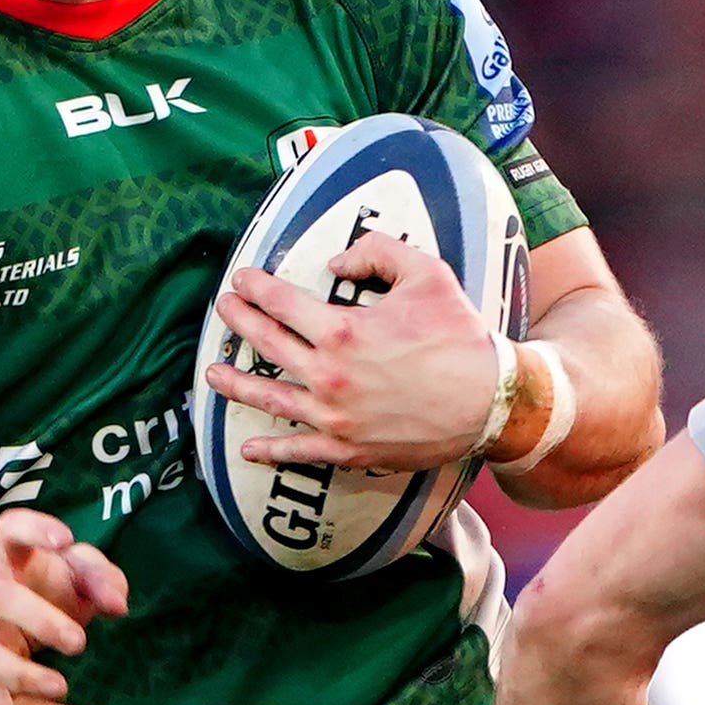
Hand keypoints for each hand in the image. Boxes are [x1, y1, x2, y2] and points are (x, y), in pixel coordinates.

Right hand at [0, 508, 125, 704]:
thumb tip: (118, 605)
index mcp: (5, 557)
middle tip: (79, 641)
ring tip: (60, 688)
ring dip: (21, 673)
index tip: (64, 540)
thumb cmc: (36, 589)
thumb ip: (99, 577)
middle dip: (36, 617)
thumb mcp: (70, 573)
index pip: (10, 529)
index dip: (34, 528)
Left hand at [208, 230, 505, 474]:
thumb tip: (336, 263)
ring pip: (271, 399)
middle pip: (268, 346)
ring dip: (236, 386)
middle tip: (224, 310)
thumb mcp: (426, 274)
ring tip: (213, 375)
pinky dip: (271, 452)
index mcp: (342, 330)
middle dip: (240, 323)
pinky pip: (299, 451)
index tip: (241, 280)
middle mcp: (328, 376)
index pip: (282, 303)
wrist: (491, 401)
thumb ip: (377, 253)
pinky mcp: (349, 449)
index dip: (256, 288)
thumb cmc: (459, 336)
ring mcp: (335, 418)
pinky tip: (247, 449)